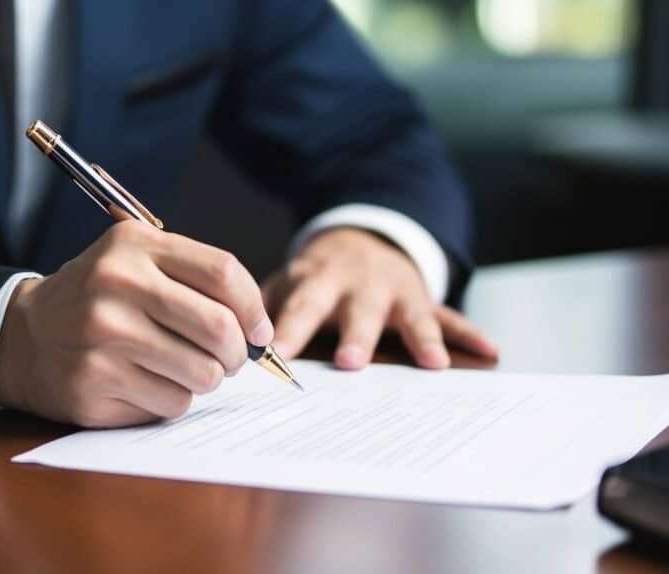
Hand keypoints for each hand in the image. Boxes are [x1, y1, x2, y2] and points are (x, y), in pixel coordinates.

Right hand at [0, 221, 273, 427]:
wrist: (26, 335)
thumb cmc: (98, 298)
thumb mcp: (137, 261)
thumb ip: (195, 279)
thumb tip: (259, 331)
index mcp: (134, 246)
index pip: (222, 272)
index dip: (254, 307)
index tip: (259, 331)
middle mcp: (116, 286)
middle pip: (218, 327)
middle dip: (237, 353)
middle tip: (229, 359)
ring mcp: (103, 338)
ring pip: (201, 374)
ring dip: (205, 379)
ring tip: (182, 369)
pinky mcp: (95, 384)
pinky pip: (171, 403)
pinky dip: (172, 400)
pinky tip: (146, 384)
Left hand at [261, 228, 497, 368]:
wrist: (358, 239)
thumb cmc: (314, 278)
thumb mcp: (286, 283)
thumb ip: (268, 312)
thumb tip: (238, 351)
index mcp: (318, 281)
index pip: (301, 307)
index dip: (291, 331)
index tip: (277, 356)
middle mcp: (359, 285)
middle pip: (358, 313)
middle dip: (356, 337)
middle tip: (350, 364)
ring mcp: (396, 292)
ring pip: (410, 315)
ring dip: (422, 339)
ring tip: (434, 365)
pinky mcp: (423, 299)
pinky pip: (449, 316)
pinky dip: (469, 334)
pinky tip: (490, 351)